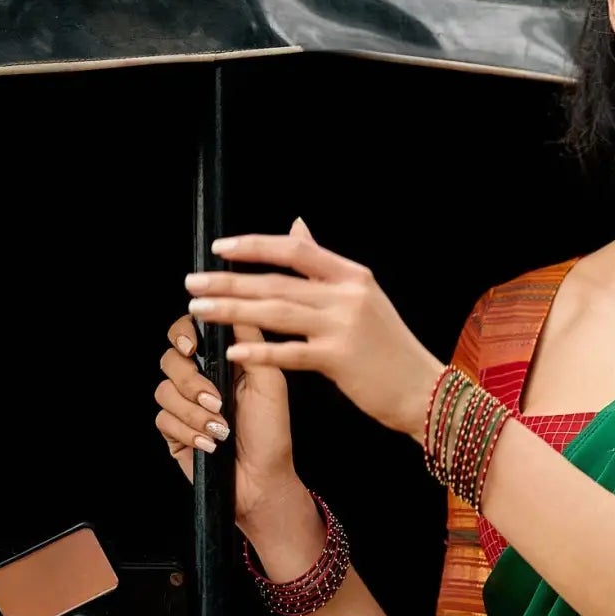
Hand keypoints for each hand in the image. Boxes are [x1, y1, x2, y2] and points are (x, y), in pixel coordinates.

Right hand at [153, 257, 301, 541]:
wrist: (263, 481)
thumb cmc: (272, 432)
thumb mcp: (270, 382)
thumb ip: (251, 342)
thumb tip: (234, 303)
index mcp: (222, 361)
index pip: (190, 331)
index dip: (184, 333)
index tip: (193, 347)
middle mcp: (199, 378)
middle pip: (169, 358)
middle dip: (190, 379)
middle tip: (214, 398)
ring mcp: (183, 405)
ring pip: (164, 390)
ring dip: (193, 412)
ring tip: (221, 428)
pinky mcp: (172, 430)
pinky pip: (162, 419)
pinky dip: (187, 431)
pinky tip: (211, 444)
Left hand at [183, 221, 442, 440]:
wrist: (422, 388)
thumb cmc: (388, 347)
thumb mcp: (363, 296)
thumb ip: (325, 264)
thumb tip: (298, 227)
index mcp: (351, 275)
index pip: (294, 250)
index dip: (254, 246)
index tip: (220, 248)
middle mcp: (346, 295)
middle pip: (276, 281)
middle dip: (228, 281)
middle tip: (193, 283)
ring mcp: (343, 326)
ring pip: (276, 312)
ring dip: (232, 310)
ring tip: (199, 310)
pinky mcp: (340, 359)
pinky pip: (291, 353)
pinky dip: (261, 352)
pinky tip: (234, 350)